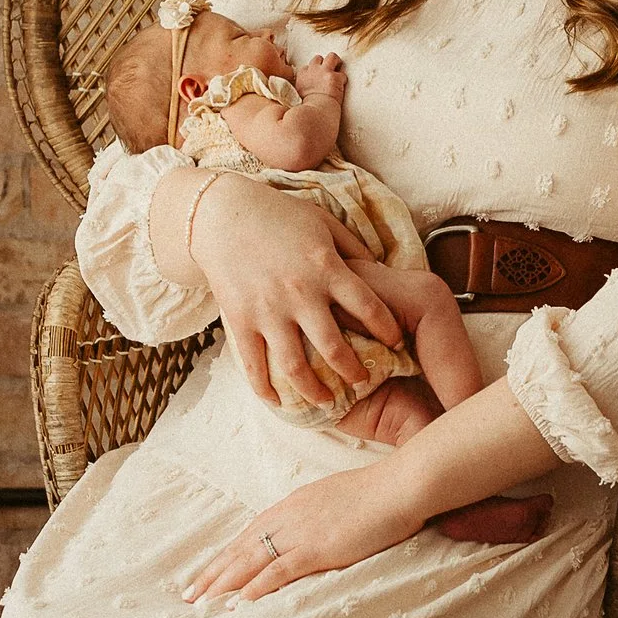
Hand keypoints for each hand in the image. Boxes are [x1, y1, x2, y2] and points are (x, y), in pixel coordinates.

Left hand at [185, 461, 422, 604]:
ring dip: (222, 584)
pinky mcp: (317, 548)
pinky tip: (237, 603)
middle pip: (240, 548)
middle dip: (213, 572)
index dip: (226, 555)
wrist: (400, 486)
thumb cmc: (380, 493)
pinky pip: (279, 571)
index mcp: (293, 505)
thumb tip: (316, 530)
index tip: (208, 572)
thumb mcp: (339, 500)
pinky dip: (255, 587)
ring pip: (250, 561)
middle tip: (189, 595)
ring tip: (201, 603)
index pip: (249, 533)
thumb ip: (320, 516)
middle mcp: (288, 517)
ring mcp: (301, 533)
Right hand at [187, 175, 402, 407]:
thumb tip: (384, 271)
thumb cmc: (279, 215)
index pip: (369, 308)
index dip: (388, 330)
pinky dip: (266, 389)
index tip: (396, 343)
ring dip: (315, 391)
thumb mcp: (323, 222)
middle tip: (363, 381)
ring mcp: (268, 310)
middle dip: (354, 372)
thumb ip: (353, 248)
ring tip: (327, 402)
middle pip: (335, 348)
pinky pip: (254, 365)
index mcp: (327, 268)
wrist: (222, 215)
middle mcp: (301, 294)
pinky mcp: (240, 320)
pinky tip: (278, 401)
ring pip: (296, 367)